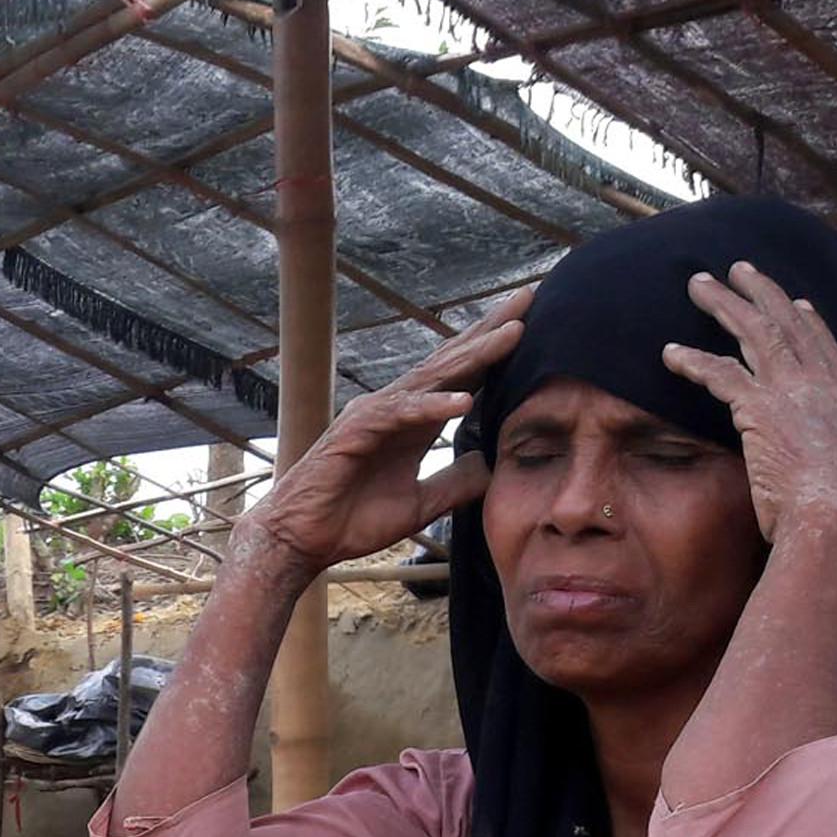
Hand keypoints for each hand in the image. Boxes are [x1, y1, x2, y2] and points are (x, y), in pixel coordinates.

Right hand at [239, 289, 529, 573]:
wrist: (302, 540)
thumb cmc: (351, 519)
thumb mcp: (420, 504)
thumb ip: (454, 483)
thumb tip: (491, 467)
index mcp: (415, 422)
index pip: (463, 377)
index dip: (496, 350)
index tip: (533, 323)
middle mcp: (397, 408)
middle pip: (452, 361)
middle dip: (491, 329)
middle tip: (530, 296)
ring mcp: (375, 415)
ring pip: (433, 377)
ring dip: (474, 355)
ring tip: (512, 334)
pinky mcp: (356, 431)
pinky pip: (400, 414)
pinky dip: (432, 406)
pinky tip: (463, 401)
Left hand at [662, 263, 836, 548]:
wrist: (831, 517)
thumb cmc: (829, 510)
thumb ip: (826, 451)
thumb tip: (824, 459)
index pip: (825, 348)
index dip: (810, 322)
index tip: (799, 301)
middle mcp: (820, 385)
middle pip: (788, 324)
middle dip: (761, 292)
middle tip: (739, 268)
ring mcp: (792, 391)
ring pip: (754, 332)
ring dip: (724, 304)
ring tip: (698, 285)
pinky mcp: (759, 406)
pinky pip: (720, 373)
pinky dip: (692, 361)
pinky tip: (669, 354)